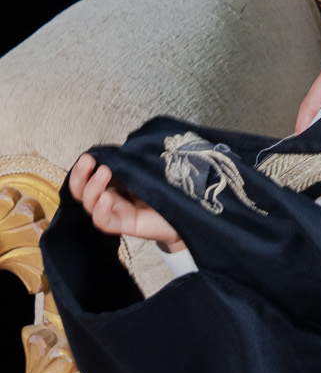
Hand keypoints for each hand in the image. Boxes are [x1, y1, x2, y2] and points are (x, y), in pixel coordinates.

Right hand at [69, 153, 183, 250]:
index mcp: (114, 181)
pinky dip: (100, 211)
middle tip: (87, 160)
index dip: (83, 167)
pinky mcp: (124, 225)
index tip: (88, 155)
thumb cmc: (168, 187)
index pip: (88, 176)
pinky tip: (106, 198)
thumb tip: (120, 147)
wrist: (188, 210)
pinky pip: (104, 222)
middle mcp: (111, 196)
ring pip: (90, 204)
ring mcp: (116, 211)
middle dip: (80, 175)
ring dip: (92, 188)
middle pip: (82, 191)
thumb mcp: (147, 168)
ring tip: (104, 172)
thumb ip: (132, 160)